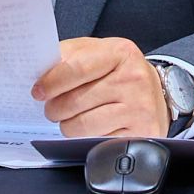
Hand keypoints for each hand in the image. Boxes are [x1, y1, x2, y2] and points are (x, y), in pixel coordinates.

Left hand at [33, 36, 169, 137]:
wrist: (155, 91)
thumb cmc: (118, 71)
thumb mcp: (98, 52)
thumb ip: (69, 55)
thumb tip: (39, 71)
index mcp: (120, 53)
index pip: (76, 68)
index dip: (52, 82)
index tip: (38, 91)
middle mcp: (133, 79)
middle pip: (76, 101)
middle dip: (55, 108)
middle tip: (52, 109)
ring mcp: (139, 107)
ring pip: (83, 125)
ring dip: (67, 126)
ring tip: (69, 120)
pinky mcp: (141, 132)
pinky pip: (98, 141)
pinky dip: (87, 138)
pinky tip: (91, 128)